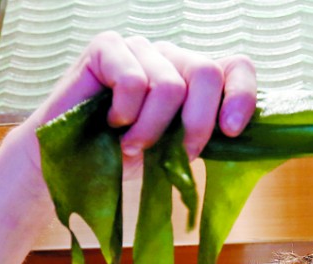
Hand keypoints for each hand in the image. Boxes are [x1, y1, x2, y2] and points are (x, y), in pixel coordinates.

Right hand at [20, 32, 256, 161]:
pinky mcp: (106, 47)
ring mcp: (139, 48)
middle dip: (196, 123)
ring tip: (131, 146)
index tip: (231, 132)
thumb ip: (206, 135)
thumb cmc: (125, 159)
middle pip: (206, 73)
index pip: (236, 66)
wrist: (71, 166)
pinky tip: (110, 122)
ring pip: (169, 86)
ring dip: (151, 129)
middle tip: (176, 155)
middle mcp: (171, 57)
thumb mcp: (177, 152)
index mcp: (195, 79)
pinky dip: (124, 112)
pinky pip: (133, 79)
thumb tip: (237, 134)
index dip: (241, 95)